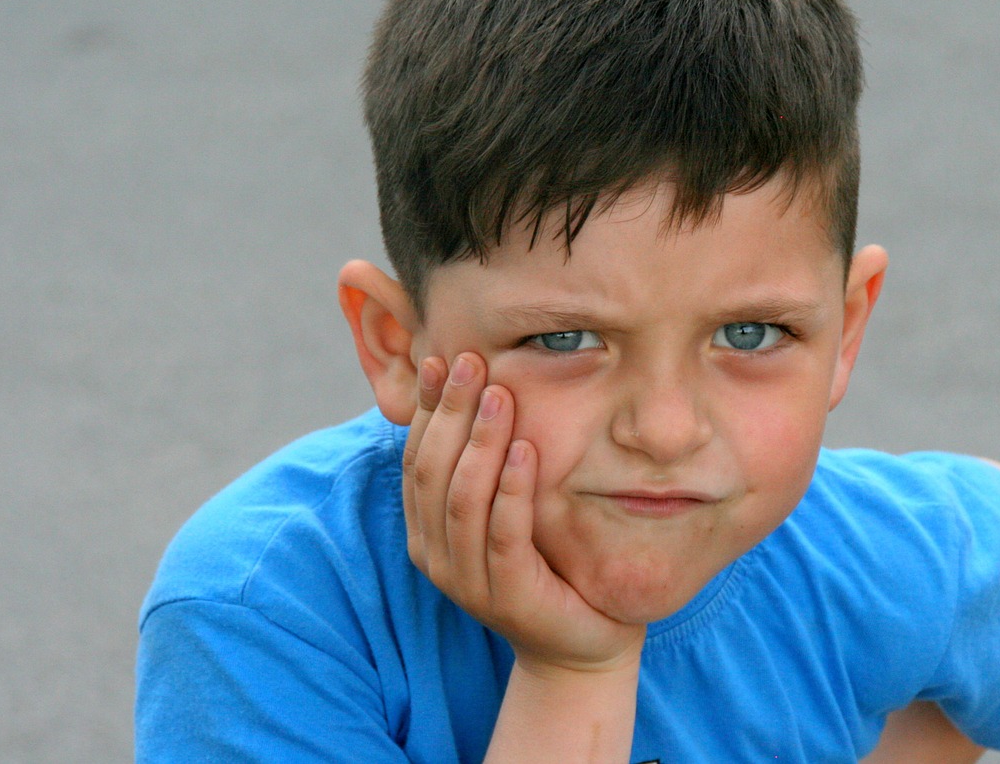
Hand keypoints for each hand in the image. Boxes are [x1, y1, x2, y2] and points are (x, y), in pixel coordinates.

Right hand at [403, 352, 645, 674]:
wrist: (583, 641)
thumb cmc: (548, 562)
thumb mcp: (508, 507)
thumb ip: (487, 462)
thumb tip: (479, 388)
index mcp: (427, 530)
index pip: (417, 457)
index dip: (428, 408)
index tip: (442, 358)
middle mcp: (437, 554)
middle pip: (432, 471)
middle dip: (450, 412)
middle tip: (470, 362)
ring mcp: (468, 580)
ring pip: (461, 499)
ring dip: (479, 442)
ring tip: (499, 395)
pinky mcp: (509, 596)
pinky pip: (503, 535)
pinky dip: (510, 490)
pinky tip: (524, 451)